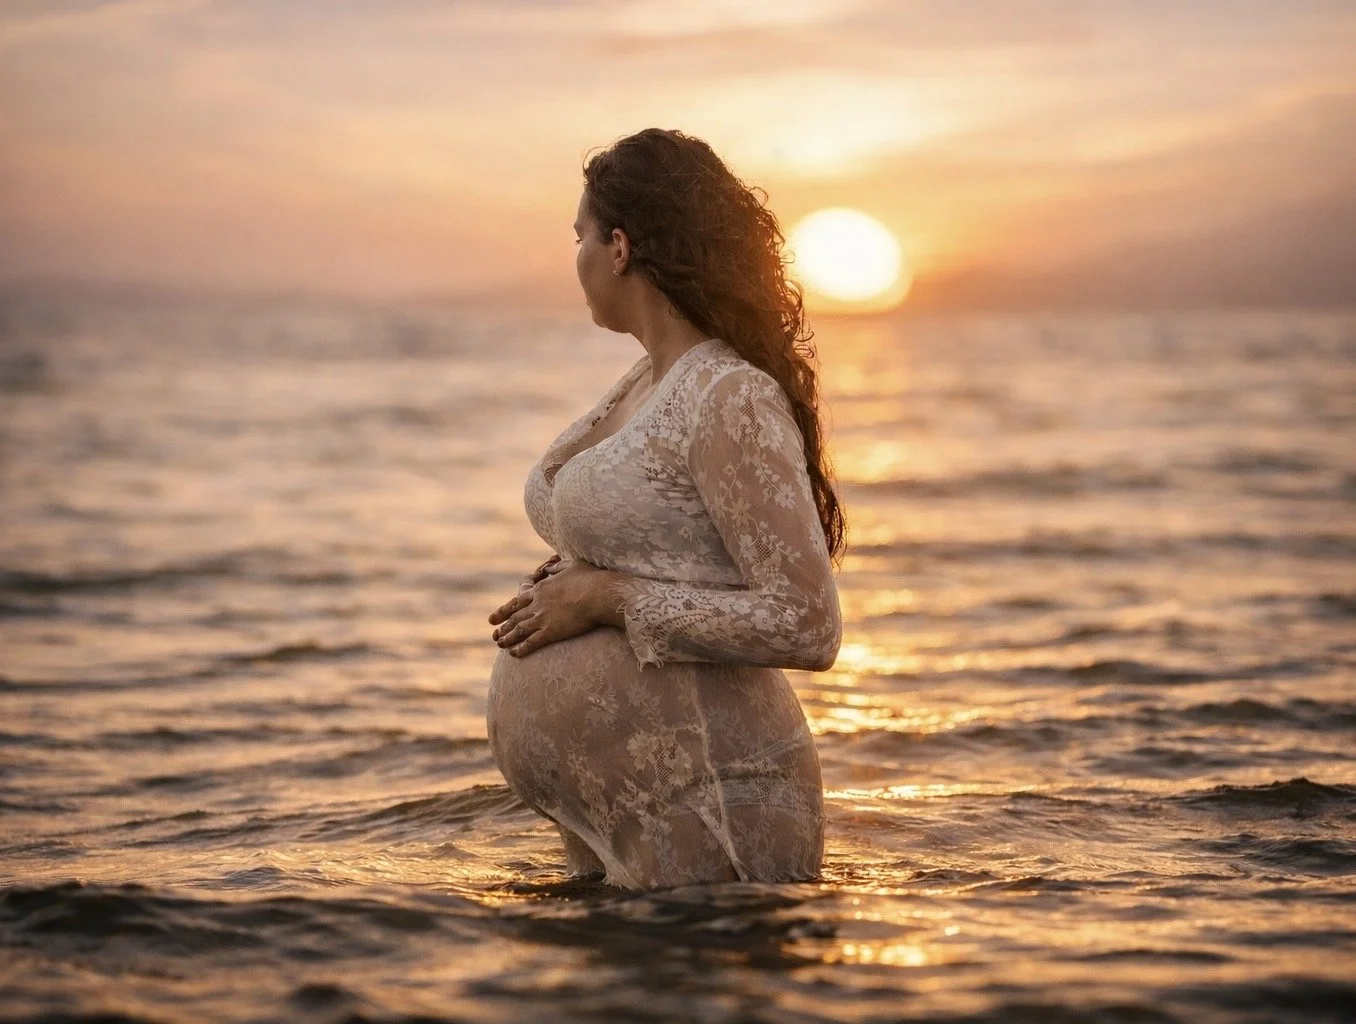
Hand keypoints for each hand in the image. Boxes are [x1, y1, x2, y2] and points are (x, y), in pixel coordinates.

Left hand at [489, 558, 620, 657]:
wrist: (599, 594)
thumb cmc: (590, 578)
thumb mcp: (572, 565)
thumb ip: (558, 566)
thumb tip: (550, 566)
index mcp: (541, 589)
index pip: (517, 602)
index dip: (504, 611)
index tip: (494, 618)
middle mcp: (537, 604)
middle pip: (514, 617)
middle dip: (502, 626)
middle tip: (494, 634)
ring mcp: (542, 619)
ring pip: (518, 630)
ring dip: (507, 639)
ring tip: (500, 645)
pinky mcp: (551, 632)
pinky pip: (531, 643)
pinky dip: (521, 649)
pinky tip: (513, 654)